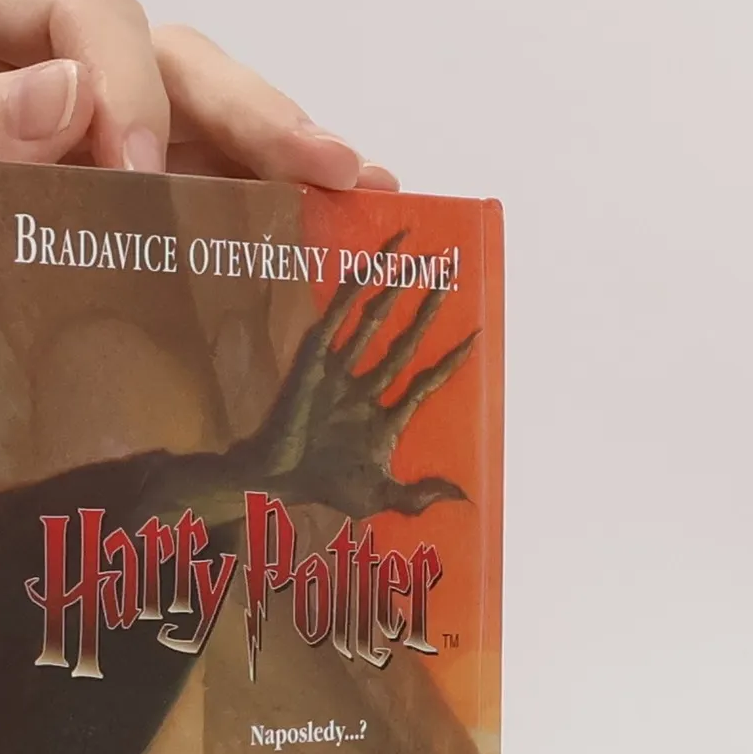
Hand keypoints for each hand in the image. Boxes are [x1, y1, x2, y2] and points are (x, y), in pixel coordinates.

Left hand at [0, 0, 398, 420]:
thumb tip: (68, 94)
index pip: (70, 13)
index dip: (120, 81)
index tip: (129, 175)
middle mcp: (3, 76)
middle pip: (151, 62)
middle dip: (246, 110)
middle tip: (334, 167)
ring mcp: (37, 154)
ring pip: (175, 130)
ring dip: (265, 160)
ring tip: (354, 197)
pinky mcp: (50, 231)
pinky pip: (152, 211)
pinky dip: (225, 224)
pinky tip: (294, 246)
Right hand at [236, 240, 480, 518]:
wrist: (276, 480)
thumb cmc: (324, 489)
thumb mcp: (378, 497)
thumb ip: (417, 496)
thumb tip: (463, 497)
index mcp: (384, 419)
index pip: (425, 382)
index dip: (450, 361)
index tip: (476, 335)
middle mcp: (365, 389)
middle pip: (406, 341)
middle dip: (429, 308)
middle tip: (450, 272)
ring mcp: (341, 371)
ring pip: (376, 321)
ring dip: (398, 288)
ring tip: (422, 257)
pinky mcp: (316, 358)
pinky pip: (339, 316)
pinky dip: (356, 289)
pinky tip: (374, 264)